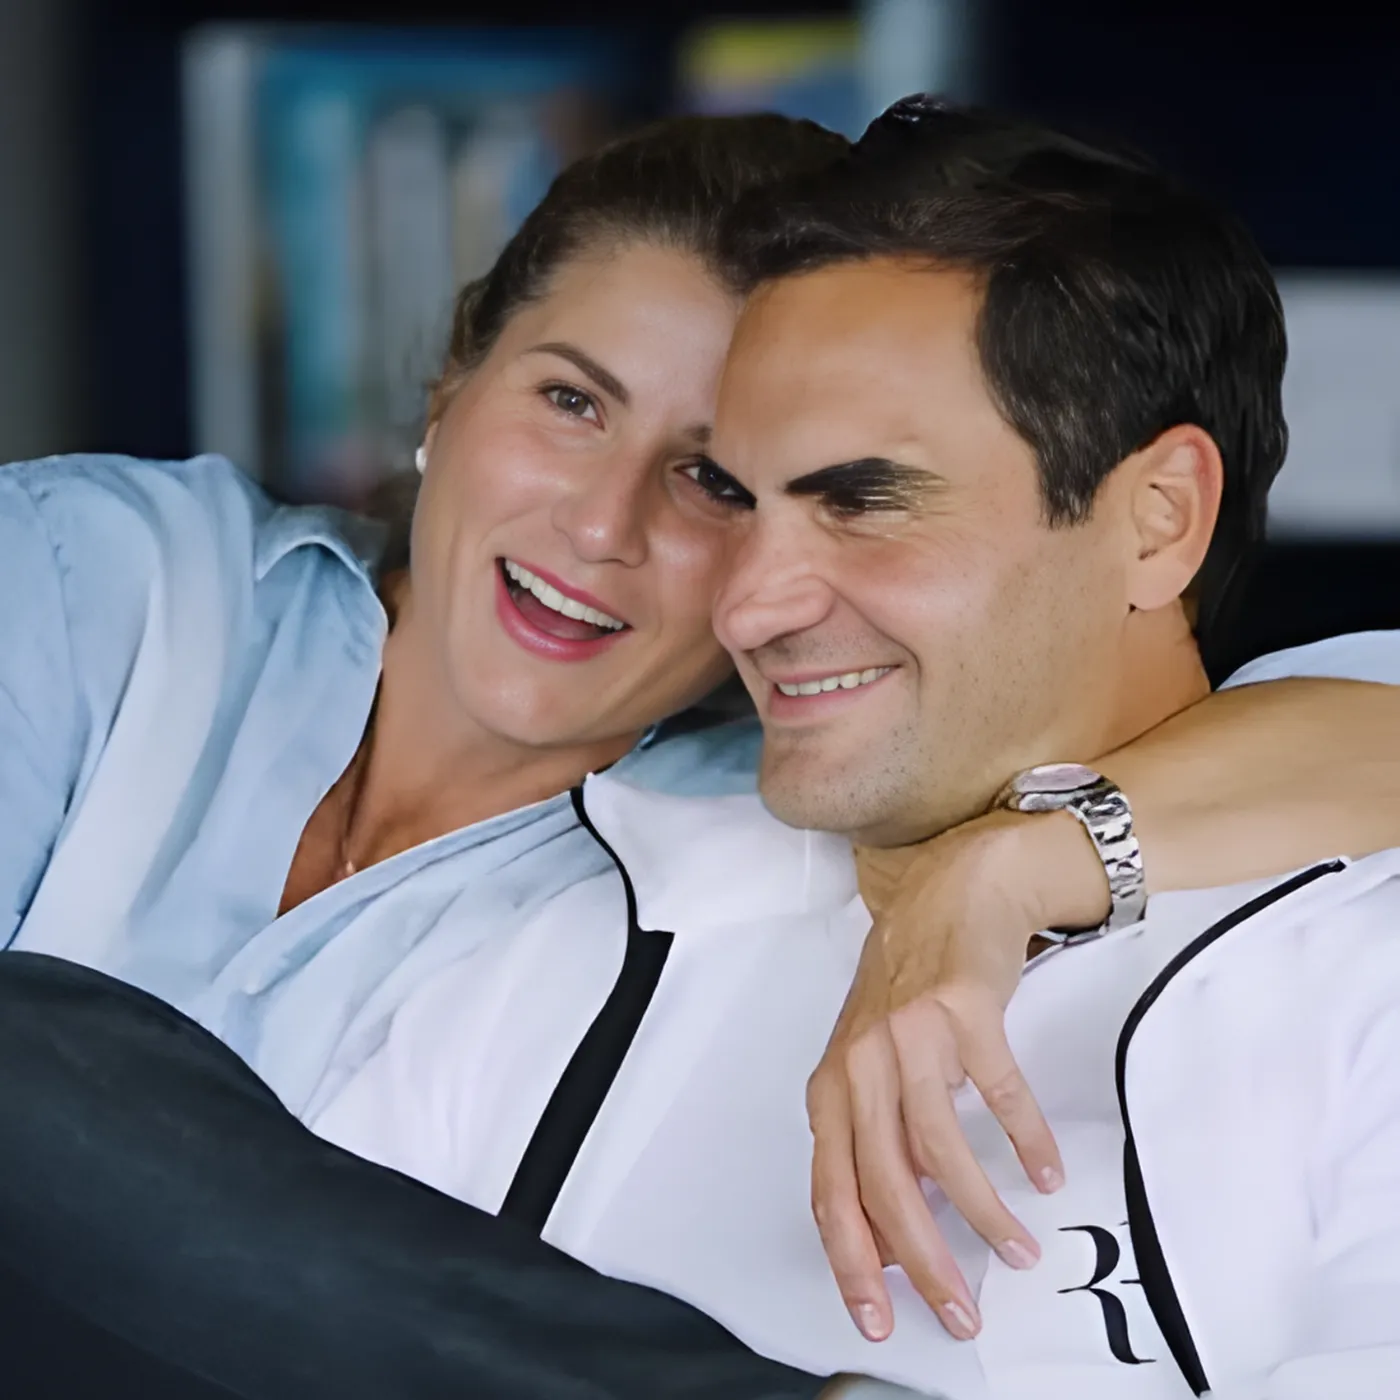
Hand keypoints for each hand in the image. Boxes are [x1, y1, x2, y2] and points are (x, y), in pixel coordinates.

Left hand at [808, 808, 1109, 1342]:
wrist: (950, 893)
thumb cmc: (905, 985)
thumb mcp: (871, 1062)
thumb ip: (875, 1137)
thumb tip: (895, 1231)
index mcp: (831, 1084)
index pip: (831, 1189)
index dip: (853, 1259)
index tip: (878, 1316)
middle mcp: (861, 1062)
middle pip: (884, 1182)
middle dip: (923, 1259)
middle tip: (962, 1311)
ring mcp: (910, 1035)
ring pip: (940, 1149)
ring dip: (982, 1211)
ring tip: (1015, 1249)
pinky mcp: (963, 1011)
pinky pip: (999, 1094)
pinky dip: (1025, 1141)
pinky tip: (1044, 1172)